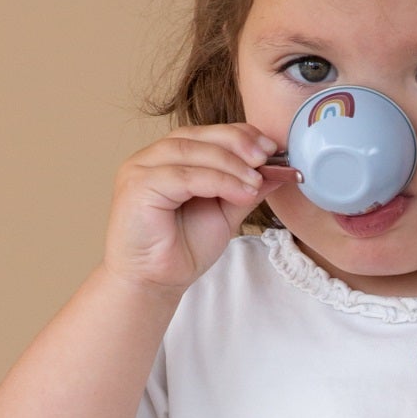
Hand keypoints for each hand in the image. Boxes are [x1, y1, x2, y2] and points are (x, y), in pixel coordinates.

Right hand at [103, 124, 277, 296]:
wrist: (155, 283)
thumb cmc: (182, 249)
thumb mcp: (224, 213)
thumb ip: (245, 188)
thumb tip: (279, 171)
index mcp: (168, 158)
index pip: (205, 134)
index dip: (239, 135)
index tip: (271, 147)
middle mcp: (150, 158)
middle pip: (197, 136)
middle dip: (237, 143)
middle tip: (266, 157)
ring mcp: (140, 170)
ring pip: (191, 152)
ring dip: (230, 164)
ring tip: (255, 182)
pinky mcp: (138, 187)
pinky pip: (184, 176)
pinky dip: (217, 181)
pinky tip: (241, 193)